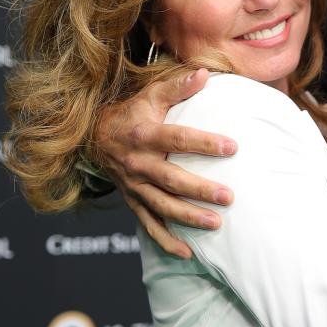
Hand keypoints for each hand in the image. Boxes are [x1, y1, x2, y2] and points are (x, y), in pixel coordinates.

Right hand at [95, 68, 237, 257]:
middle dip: (200, 190)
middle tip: (230, 197)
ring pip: (162, 206)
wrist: (94, 137)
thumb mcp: (150, 95)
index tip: (233, 147)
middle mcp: (137, 164)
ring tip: (216, 224)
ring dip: (188, 218)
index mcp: (144, 136)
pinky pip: (148, 225)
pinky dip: (165, 241)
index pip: (177, 140)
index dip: (204, 143)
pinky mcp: (132, 201)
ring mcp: (134, 186)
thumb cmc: (132, 113)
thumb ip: (177, 87)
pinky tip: (187, 253)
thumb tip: (205, 73)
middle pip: (171, 180)